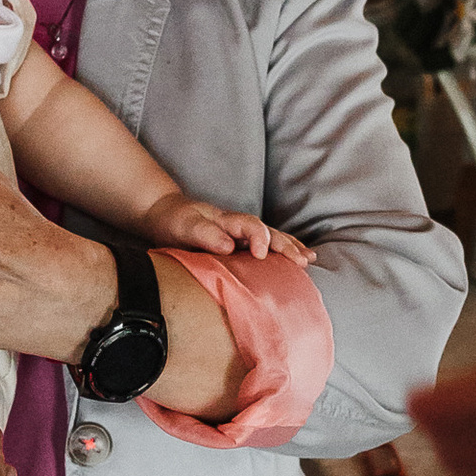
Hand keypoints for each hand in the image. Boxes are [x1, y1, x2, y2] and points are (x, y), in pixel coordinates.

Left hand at [136, 191, 310, 264]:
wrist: (166, 213)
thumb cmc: (175, 220)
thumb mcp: (185, 226)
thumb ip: (205, 234)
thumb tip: (229, 246)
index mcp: (227, 220)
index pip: (250, 225)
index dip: (258, 238)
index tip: (261, 254)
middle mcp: (239, 226)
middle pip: (269, 232)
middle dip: (287, 246)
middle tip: (302, 261)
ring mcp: (241, 234)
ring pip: (272, 238)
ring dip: (290, 248)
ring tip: (309, 259)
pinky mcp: (240, 244)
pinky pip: (266, 246)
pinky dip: (283, 252)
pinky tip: (296, 259)